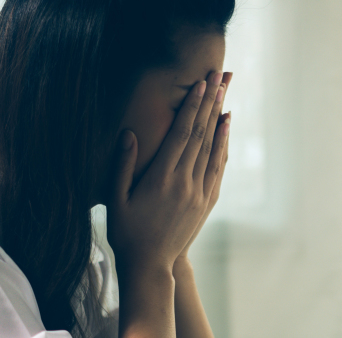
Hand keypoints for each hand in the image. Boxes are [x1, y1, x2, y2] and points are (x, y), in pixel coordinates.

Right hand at [109, 70, 231, 272]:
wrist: (151, 265)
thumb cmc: (126, 232)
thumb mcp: (116, 199)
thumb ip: (122, 165)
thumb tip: (129, 133)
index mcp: (162, 178)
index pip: (182, 134)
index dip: (192, 107)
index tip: (200, 84)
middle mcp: (185, 182)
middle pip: (202, 134)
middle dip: (211, 102)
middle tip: (220, 76)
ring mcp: (199, 192)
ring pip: (213, 148)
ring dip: (220, 118)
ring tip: (226, 93)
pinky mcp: (207, 201)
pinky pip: (219, 166)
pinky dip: (224, 144)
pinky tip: (226, 127)